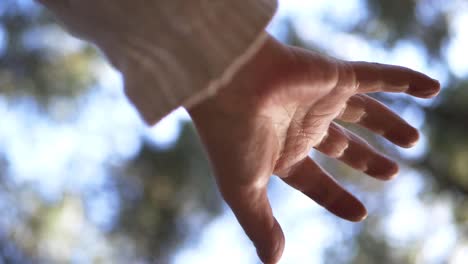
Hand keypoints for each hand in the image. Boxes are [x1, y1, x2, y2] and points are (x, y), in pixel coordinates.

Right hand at [188, 35, 439, 262]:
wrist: (228, 83)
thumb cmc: (232, 138)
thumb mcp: (245, 190)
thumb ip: (260, 224)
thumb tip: (272, 263)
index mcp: (283, 155)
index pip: (317, 182)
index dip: (337, 199)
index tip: (360, 213)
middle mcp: (303, 126)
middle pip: (344, 146)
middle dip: (367, 160)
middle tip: (392, 174)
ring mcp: (321, 100)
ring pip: (364, 113)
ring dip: (389, 125)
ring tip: (413, 141)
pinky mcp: (336, 75)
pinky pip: (379, 76)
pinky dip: (406, 80)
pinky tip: (431, 88)